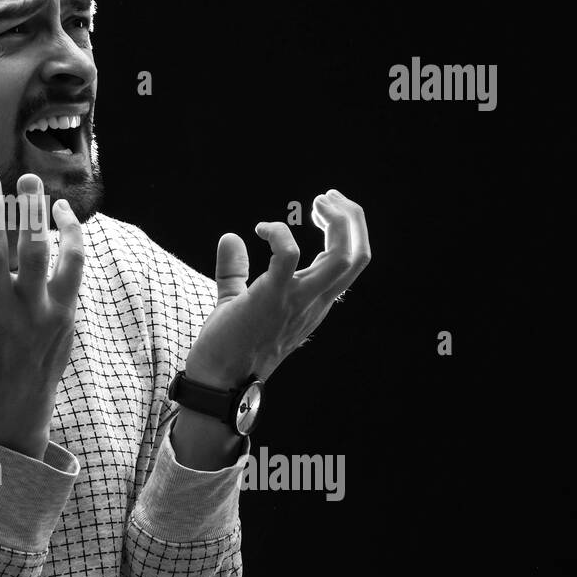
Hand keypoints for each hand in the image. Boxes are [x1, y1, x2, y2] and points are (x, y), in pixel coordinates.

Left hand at [185, 189, 370, 386]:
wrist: (217, 378)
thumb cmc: (228, 344)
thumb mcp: (236, 300)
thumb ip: (235, 270)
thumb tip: (230, 237)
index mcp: (314, 301)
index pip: (351, 263)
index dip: (347, 230)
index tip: (323, 209)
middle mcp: (314, 301)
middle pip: (358, 256)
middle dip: (351, 218)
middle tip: (326, 197)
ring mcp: (297, 300)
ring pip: (343, 257)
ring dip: (337, 223)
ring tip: (317, 202)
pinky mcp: (272, 297)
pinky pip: (290, 255)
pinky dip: (280, 234)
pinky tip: (261, 229)